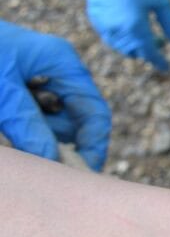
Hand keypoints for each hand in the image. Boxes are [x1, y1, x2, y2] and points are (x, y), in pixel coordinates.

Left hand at [0, 21, 110, 169]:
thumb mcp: (1, 91)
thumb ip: (28, 125)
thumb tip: (53, 160)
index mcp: (61, 63)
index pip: (94, 112)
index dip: (93, 145)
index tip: (79, 173)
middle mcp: (53, 73)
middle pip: (72, 123)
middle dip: (58, 145)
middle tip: (42, 168)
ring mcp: (31, 83)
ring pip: (46, 126)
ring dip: (33, 139)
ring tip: (12, 138)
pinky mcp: (11, 93)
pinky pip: (25, 121)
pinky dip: (19, 133)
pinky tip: (7, 133)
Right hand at [81, 0, 169, 71]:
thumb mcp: (162, 1)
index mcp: (135, 26)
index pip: (149, 52)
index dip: (159, 61)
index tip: (167, 67)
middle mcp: (117, 29)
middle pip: (134, 51)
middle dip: (147, 51)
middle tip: (159, 41)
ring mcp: (103, 24)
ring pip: (119, 46)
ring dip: (133, 46)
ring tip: (146, 34)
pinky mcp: (95, 17)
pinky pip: (109, 36)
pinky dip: (121, 38)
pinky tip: (130, 27)